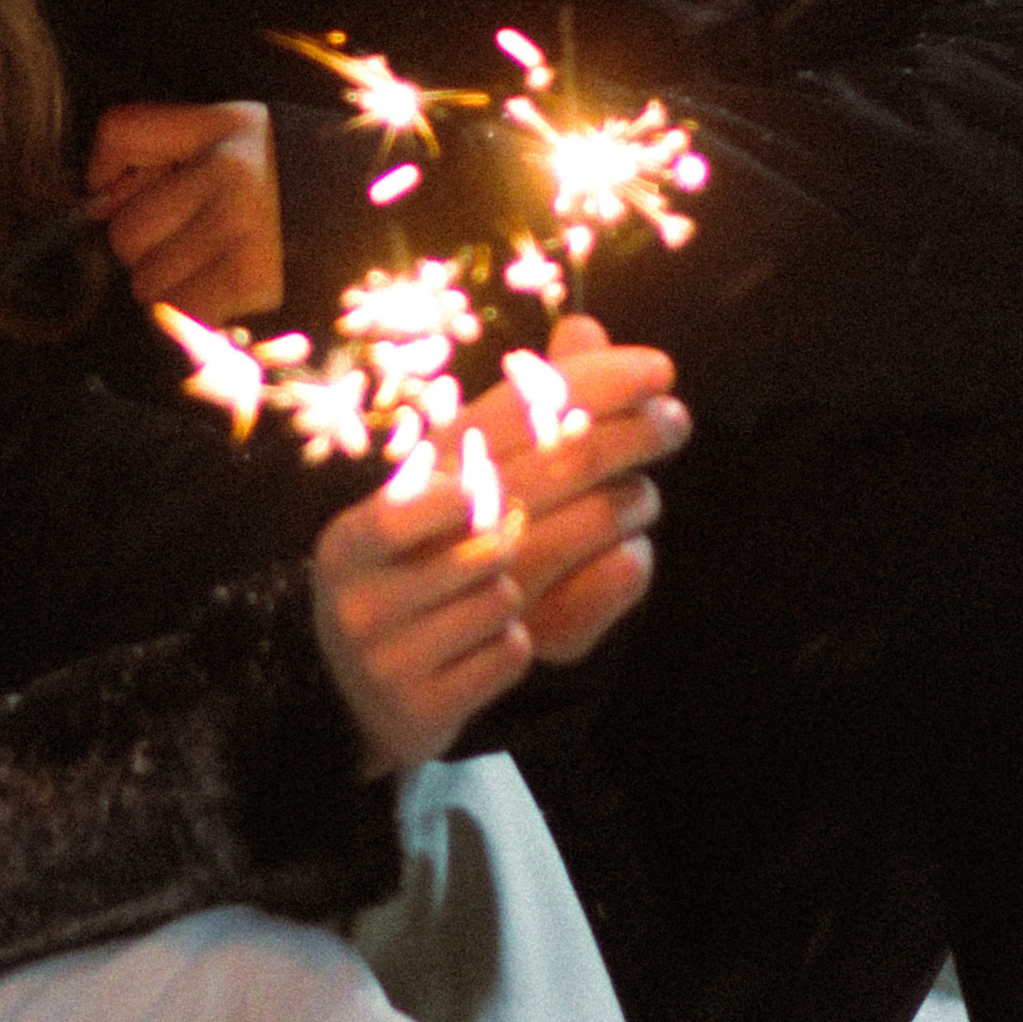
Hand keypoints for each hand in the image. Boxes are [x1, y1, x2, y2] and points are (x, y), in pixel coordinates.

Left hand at [90, 100, 284, 324]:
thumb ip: (176, 153)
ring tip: (210, 272)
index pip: (120, 131)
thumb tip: (99, 198)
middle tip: (184, 245)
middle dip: (144, 248)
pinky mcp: (253, 278)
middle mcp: (229, 171)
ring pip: (146, 280)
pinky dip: (194, 314)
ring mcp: (240, 226)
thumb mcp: (248, 139)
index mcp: (227, 126)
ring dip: (167, 287)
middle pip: (124, 227)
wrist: (391, 224)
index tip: (112, 190)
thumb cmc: (303, 186)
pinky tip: (224, 297)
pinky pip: (180, 310)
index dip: (102, 170)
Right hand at [310, 315, 687, 773]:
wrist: (346, 692)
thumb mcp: (455, 491)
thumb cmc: (422, 572)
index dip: (582, 389)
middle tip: (675, 422)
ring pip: (533, 571)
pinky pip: (516, 647)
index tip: (656, 368)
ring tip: (626, 518)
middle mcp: (376, 554)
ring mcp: (389, 627)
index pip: (495, 423)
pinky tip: (533, 621)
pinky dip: (543, 630)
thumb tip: (584, 328)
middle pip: (530, 484)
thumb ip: (515, 420)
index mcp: (384, 496)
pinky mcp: (416, 693)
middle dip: (619, 446)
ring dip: (602, 541)